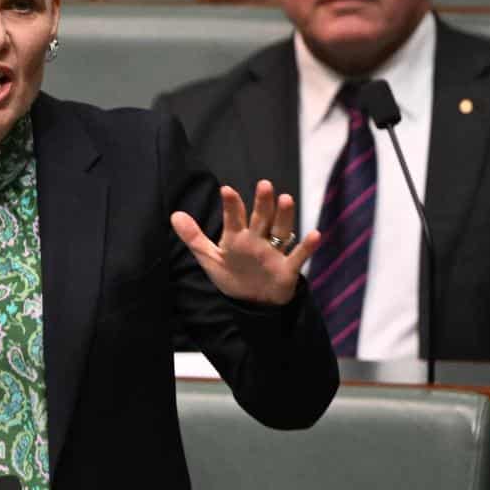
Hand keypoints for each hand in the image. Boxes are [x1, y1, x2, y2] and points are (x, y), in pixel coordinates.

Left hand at [171, 180, 319, 305]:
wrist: (253, 304)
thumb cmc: (233, 276)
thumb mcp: (210, 258)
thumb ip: (194, 237)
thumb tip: (174, 214)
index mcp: (237, 237)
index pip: (234, 218)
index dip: (231, 205)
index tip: (226, 190)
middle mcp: (257, 240)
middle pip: (261, 218)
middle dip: (262, 203)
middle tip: (264, 185)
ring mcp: (274, 253)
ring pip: (280, 230)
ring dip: (284, 216)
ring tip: (286, 198)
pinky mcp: (287, 269)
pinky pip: (299, 256)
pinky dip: (307, 246)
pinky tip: (315, 234)